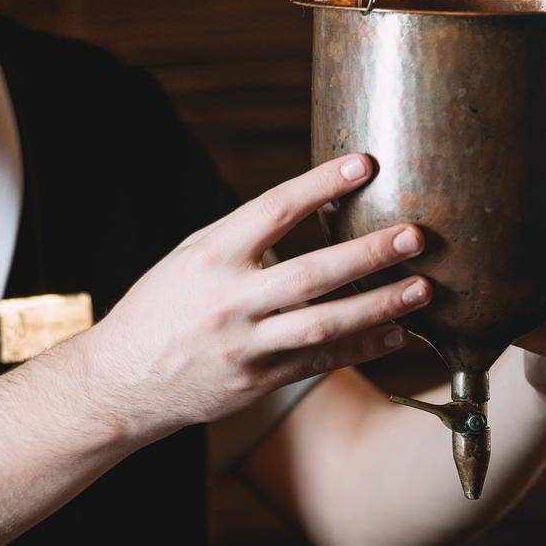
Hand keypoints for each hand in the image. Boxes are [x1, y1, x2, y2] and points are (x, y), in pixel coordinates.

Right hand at [81, 153, 430, 442]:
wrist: (122, 382)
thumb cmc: (163, 309)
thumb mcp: (191, 258)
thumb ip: (246, 239)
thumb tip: (313, 208)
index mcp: (211, 255)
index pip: (275, 208)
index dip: (322, 184)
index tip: (366, 164)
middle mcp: (229, 300)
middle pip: (311, 273)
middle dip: (368, 254)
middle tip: (415, 235)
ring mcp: (245, 345)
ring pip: (324, 324)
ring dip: (379, 306)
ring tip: (424, 289)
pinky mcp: (257, 382)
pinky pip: (320, 363)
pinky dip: (361, 347)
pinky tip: (397, 333)